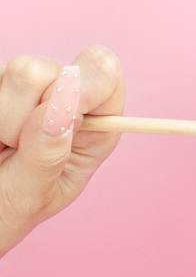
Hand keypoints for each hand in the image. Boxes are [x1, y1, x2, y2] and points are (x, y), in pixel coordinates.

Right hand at [0, 45, 124, 256]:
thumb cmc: (9, 207)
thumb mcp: (33, 192)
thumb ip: (48, 153)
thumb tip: (63, 106)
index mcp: (93, 126)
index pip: (106, 74)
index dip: (89, 83)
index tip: (69, 111)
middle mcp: (61, 98)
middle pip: (51, 69)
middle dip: (32, 111)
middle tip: (19, 149)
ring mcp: (23, 87)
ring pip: (17, 70)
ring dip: (6, 119)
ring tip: (3, 148)